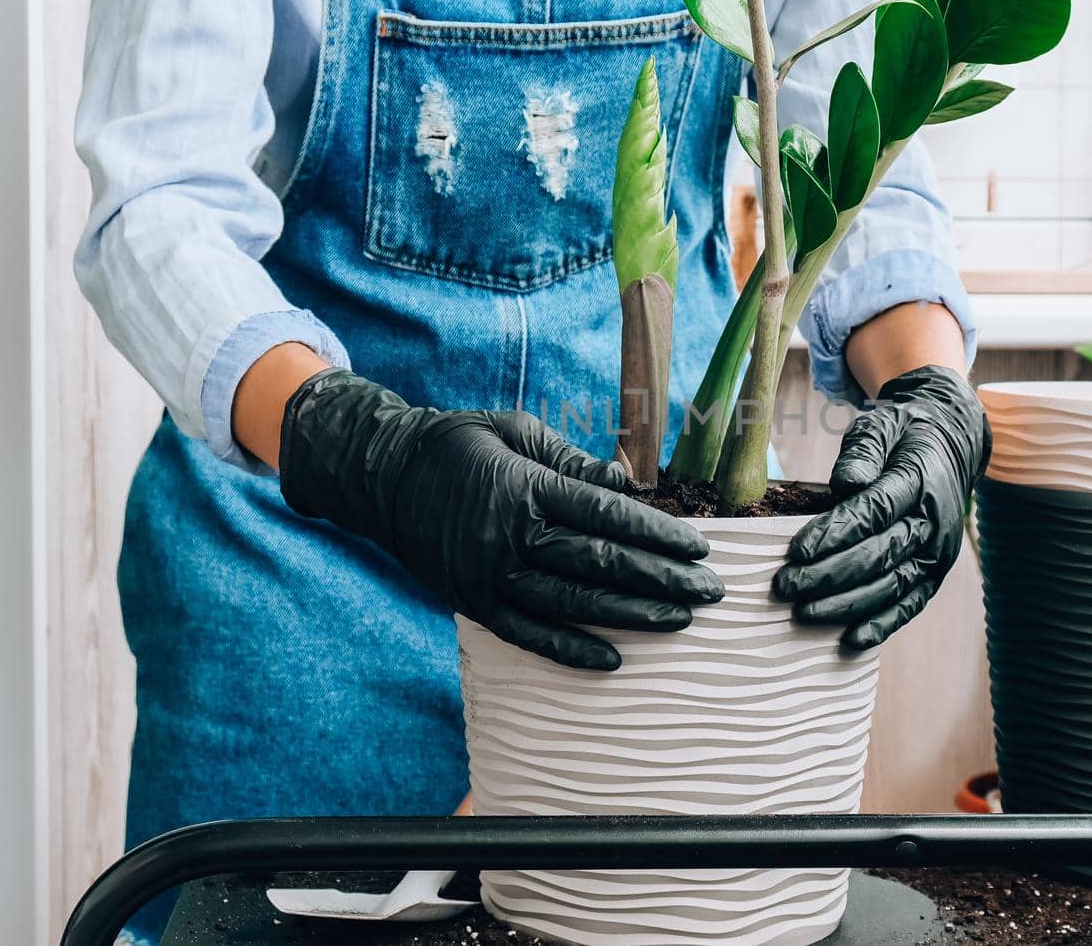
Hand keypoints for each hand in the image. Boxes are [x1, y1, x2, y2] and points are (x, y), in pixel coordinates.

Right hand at [278, 370, 721, 669]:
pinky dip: (571, 650)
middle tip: (709, 590)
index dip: (657, 534)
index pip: (607, 516)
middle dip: (662, 579)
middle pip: (601, 564)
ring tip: (679, 620)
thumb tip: (629, 486)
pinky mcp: (473, 603)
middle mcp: (510, 536)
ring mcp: (490, 575)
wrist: (382, 476)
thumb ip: (572, 460)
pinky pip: (528, 635)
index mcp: (527, 487)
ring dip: (632, 615)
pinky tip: (614, 658)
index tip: (698, 547)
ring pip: (573, 604)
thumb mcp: (515, 431)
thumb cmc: (459, 445)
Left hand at [773, 366, 988, 650]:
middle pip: (879, 555)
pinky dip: (883, 624)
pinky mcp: (937, 572)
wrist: (951, 444)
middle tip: (784, 587)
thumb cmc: (902, 435)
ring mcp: (938, 552)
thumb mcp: (881, 425)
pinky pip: (911, 604)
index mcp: (918, 480)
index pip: (874, 511)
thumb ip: (862, 451)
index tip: (794, 552)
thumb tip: (845, 483)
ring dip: (847, 605)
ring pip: (892, 586)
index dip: (834, 534)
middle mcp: (933, 521)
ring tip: (803, 613)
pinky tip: (851, 640)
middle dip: (829, 575)